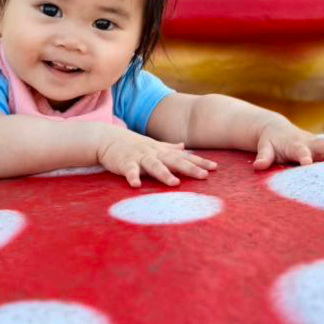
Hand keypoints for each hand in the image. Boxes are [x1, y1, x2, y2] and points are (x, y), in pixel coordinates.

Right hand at [97, 130, 217, 188]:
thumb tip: (183, 146)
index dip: (199, 161)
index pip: (184, 156)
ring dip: (164, 174)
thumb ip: (169, 147)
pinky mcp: (125, 163)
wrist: (108, 139)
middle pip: (174, 161)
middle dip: (189, 168)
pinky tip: (136, 185)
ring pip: (154, 166)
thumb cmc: (133, 145)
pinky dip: (133, 177)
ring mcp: (139, 157)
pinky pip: (129, 171)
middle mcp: (154, 153)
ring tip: (174, 183)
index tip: (215, 168)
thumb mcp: (153, 145)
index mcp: (162, 151)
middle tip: (204, 176)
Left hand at [252, 119, 323, 170]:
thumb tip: (258, 166)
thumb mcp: (264, 148)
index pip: (300, 150)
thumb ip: (263, 157)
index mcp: (295, 144)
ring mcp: (322, 145)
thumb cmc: (270, 142)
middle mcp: (312, 143)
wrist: (276, 129)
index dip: (304, 156)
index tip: (308, 163)